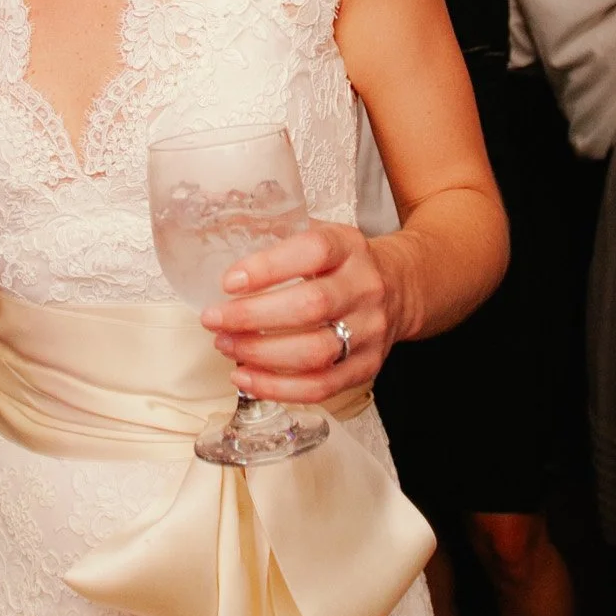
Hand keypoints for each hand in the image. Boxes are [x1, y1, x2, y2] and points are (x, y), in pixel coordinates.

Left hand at [199, 220, 391, 402]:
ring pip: (315, 352)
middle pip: (311, 305)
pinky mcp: (368, 367)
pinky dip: (278, 387)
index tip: (229, 281)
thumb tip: (217, 228)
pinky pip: (322, 386)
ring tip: (225, 345)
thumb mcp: (321, 234)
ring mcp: (370, 331)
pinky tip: (246, 377)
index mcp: (349, 247)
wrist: (401, 288)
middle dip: (253, 317)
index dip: (268, 267)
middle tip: (213, 319)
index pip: (312, 251)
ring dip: (261, 354)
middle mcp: (365, 287)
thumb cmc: (342, 263)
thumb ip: (276, 233)